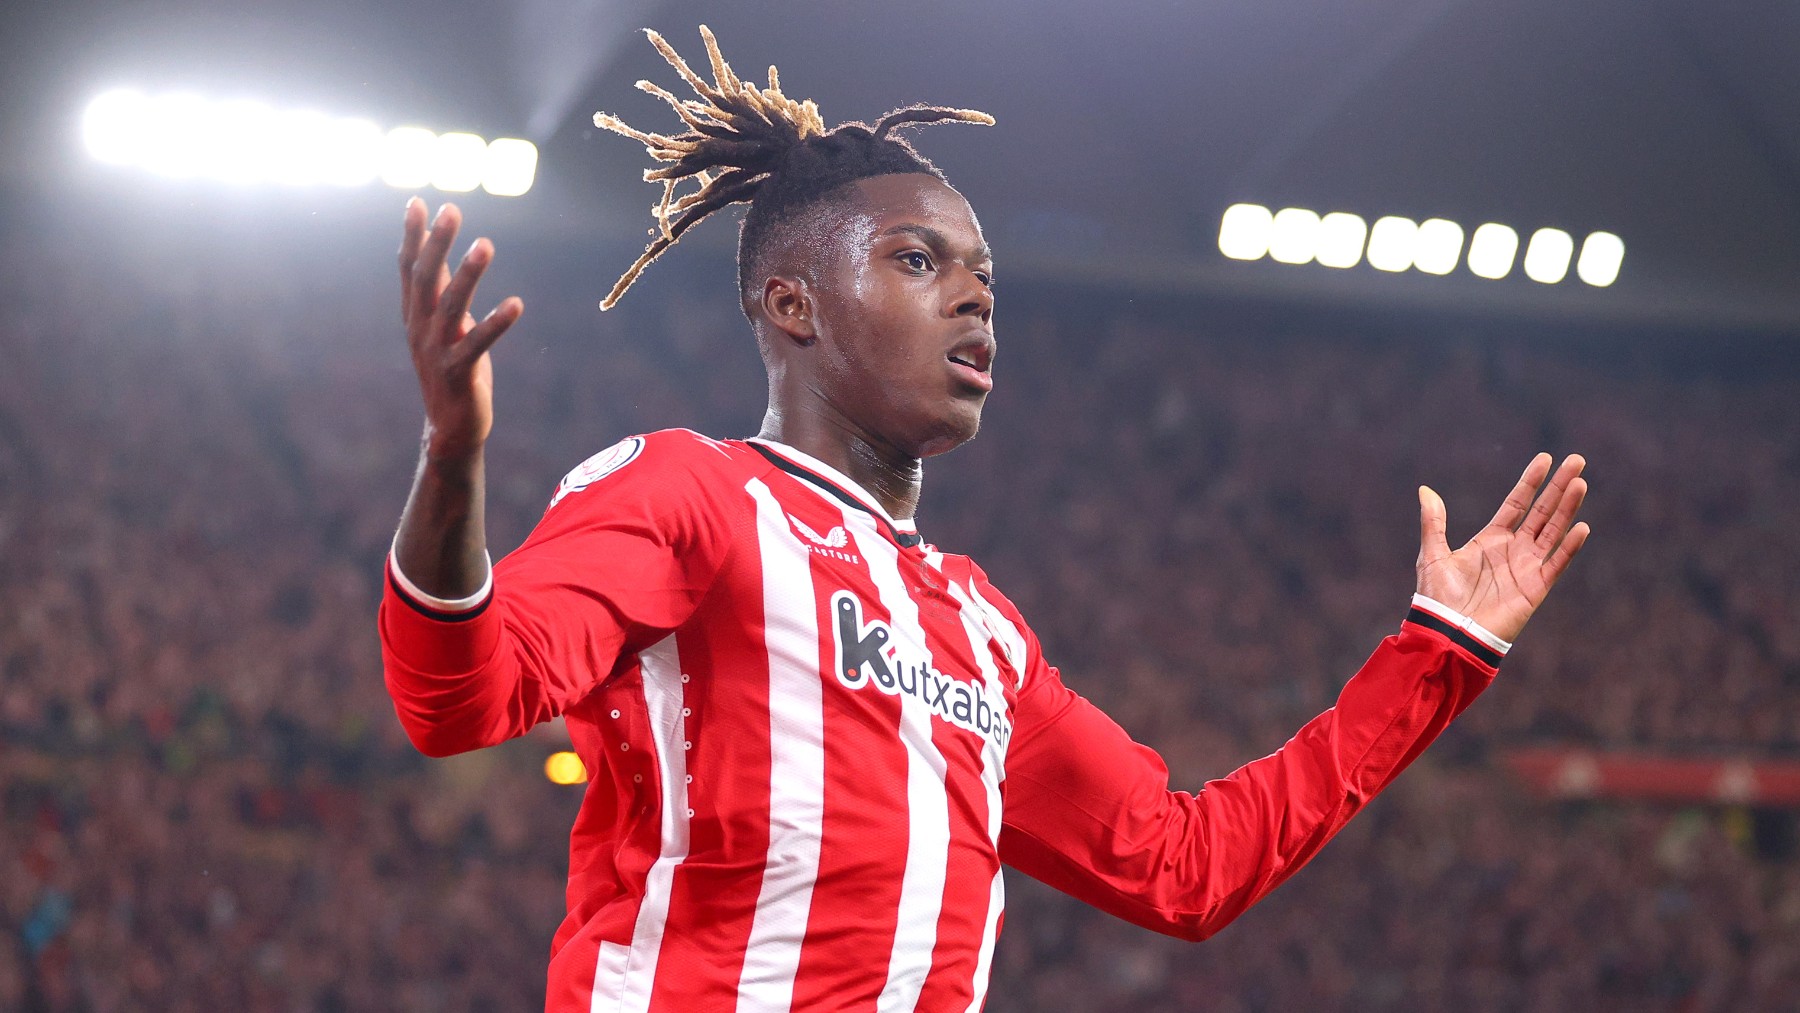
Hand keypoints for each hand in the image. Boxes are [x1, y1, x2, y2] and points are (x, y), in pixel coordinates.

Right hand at [399, 198, 523, 459]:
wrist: (451, 426)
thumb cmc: (452, 369)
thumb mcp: (445, 326)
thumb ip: (442, 292)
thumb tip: (442, 253)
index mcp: (415, 315)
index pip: (410, 268)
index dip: (413, 236)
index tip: (417, 201)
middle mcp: (420, 329)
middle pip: (426, 280)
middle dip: (437, 243)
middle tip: (451, 210)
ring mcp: (436, 352)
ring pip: (451, 307)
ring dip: (469, 274)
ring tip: (486, 244)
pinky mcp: (459, 373)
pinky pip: (478, 344)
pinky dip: (497, 323)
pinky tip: (517, 303)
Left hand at [1415, 453, 1590, 642]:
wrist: (1448, 632)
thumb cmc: (1438, 597)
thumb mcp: (1434, 553)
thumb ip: (1433, 522)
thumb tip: (1424, 490)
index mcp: (1491, 539)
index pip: (1517, 503)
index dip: (1531, 481)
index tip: (1546, 458)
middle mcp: (1513, 549)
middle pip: (1542, 511)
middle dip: (1559, 486)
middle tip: (1576, 461)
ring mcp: (1527, 567)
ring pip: (1553, 531)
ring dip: (1567, 508)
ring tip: (1580, 483)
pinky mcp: (1535, 588)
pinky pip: (1556, 564)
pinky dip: (1569, 547)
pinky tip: (1580, 527)